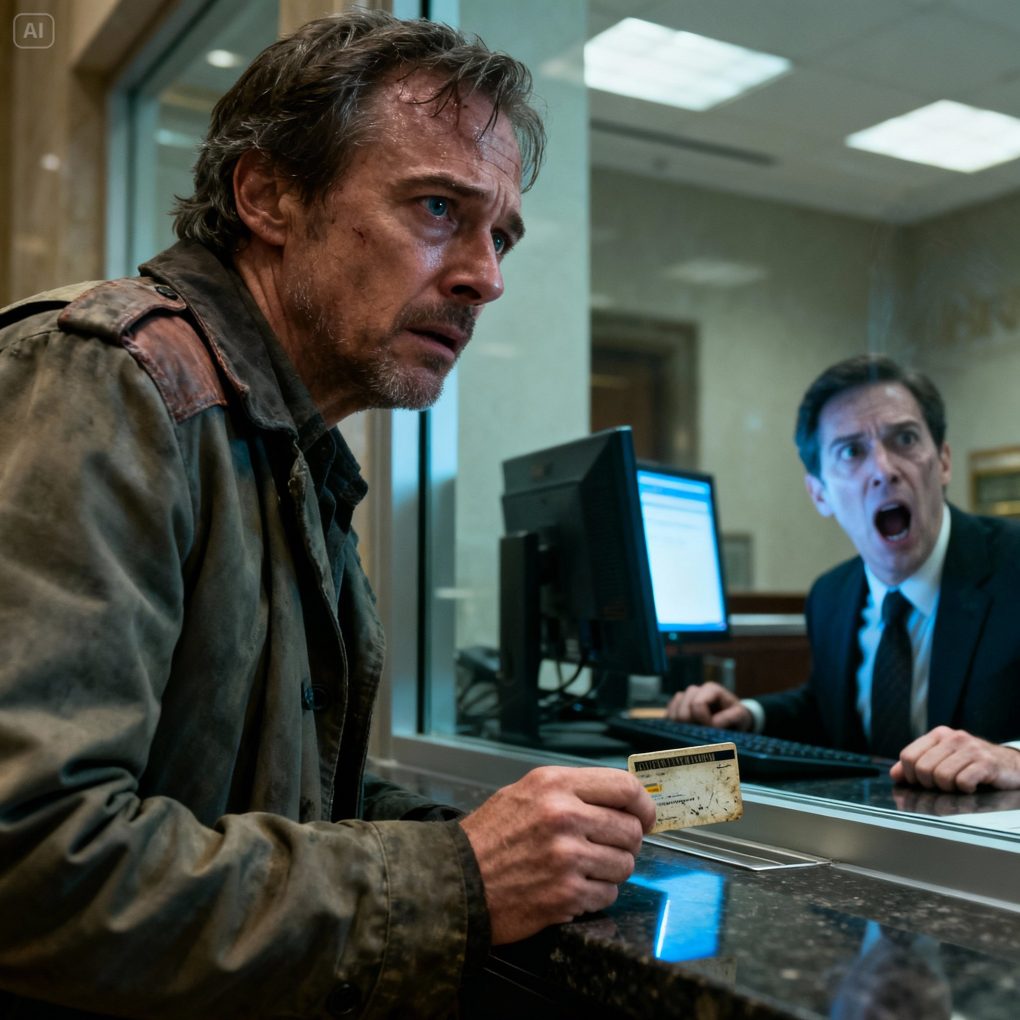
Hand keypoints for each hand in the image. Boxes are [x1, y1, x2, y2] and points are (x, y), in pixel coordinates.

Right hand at [458, 766, 654, 944]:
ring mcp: (567, 856)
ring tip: (582, 868)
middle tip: (608, 848)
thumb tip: (619, 798)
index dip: (643, 805)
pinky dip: (596, 895)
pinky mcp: (567, 893)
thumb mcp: (525, 792)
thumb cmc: (490, 837)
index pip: (624, 786)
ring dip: (611, 870)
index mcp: (554, 784)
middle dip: (626, 843)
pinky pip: (609, 894)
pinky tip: (572, 888)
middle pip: (631, 829)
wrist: (457, 880)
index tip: (644, 817)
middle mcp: (563, 815)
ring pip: (625, 864)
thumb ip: (571, 791)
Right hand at [664, 682, 751, 730]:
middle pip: (683, 708)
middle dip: (691, 723)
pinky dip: (672, 722)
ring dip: (681, 724)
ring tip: (693, 731)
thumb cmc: (737, 718)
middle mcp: (696, 690)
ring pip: (674, 709)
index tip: (712, 729)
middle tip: (701, 732)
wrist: (733, 721)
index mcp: (711, 689)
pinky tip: (682, 730)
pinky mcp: (677, 705)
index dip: (702, 720)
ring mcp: (685, 697)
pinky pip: (668, 712)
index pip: (697, 704)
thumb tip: (712, 723)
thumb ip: (730, 718)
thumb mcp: (740, 717)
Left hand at [890, 726, 1019, 792]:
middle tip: (943, 785)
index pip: (908, 756)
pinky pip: (962, 782)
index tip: (921, 782)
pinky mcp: (986, 763)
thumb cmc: (973, 764)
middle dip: (929, 784)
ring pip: (941, 776)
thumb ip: (918, 765)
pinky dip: (965, 790)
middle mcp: (953, 737)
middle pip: (922, 768)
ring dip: (948, 788)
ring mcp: (970, 749)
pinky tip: (972, 786)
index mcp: (938, 734)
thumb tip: (895, 775)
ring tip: (959, 785)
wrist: (1011, 766)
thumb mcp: (944, 759)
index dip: (910, 775)